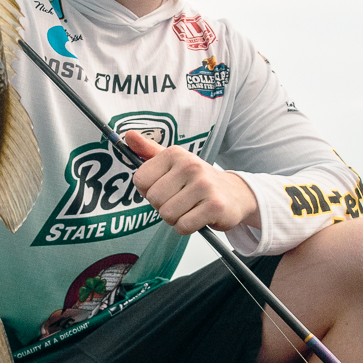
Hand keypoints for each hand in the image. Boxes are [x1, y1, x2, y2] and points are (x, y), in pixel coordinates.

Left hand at [123, 130, 260, 234]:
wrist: (234, 193)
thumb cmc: (197, 180)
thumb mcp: (173, 162)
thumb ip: (148, 150)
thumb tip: (128, 135)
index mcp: (175, 154)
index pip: (140, 180)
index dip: (148, 191)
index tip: (165, 188)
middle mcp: (190, 166)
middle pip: (153, 199)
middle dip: (162, 206)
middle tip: (180, 200)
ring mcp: (204, 185)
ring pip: (167, 214)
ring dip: (175, 218)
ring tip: (189, 208)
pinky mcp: (214, 206)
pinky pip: (183, 226)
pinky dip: (187, 227)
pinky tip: (198, 216)